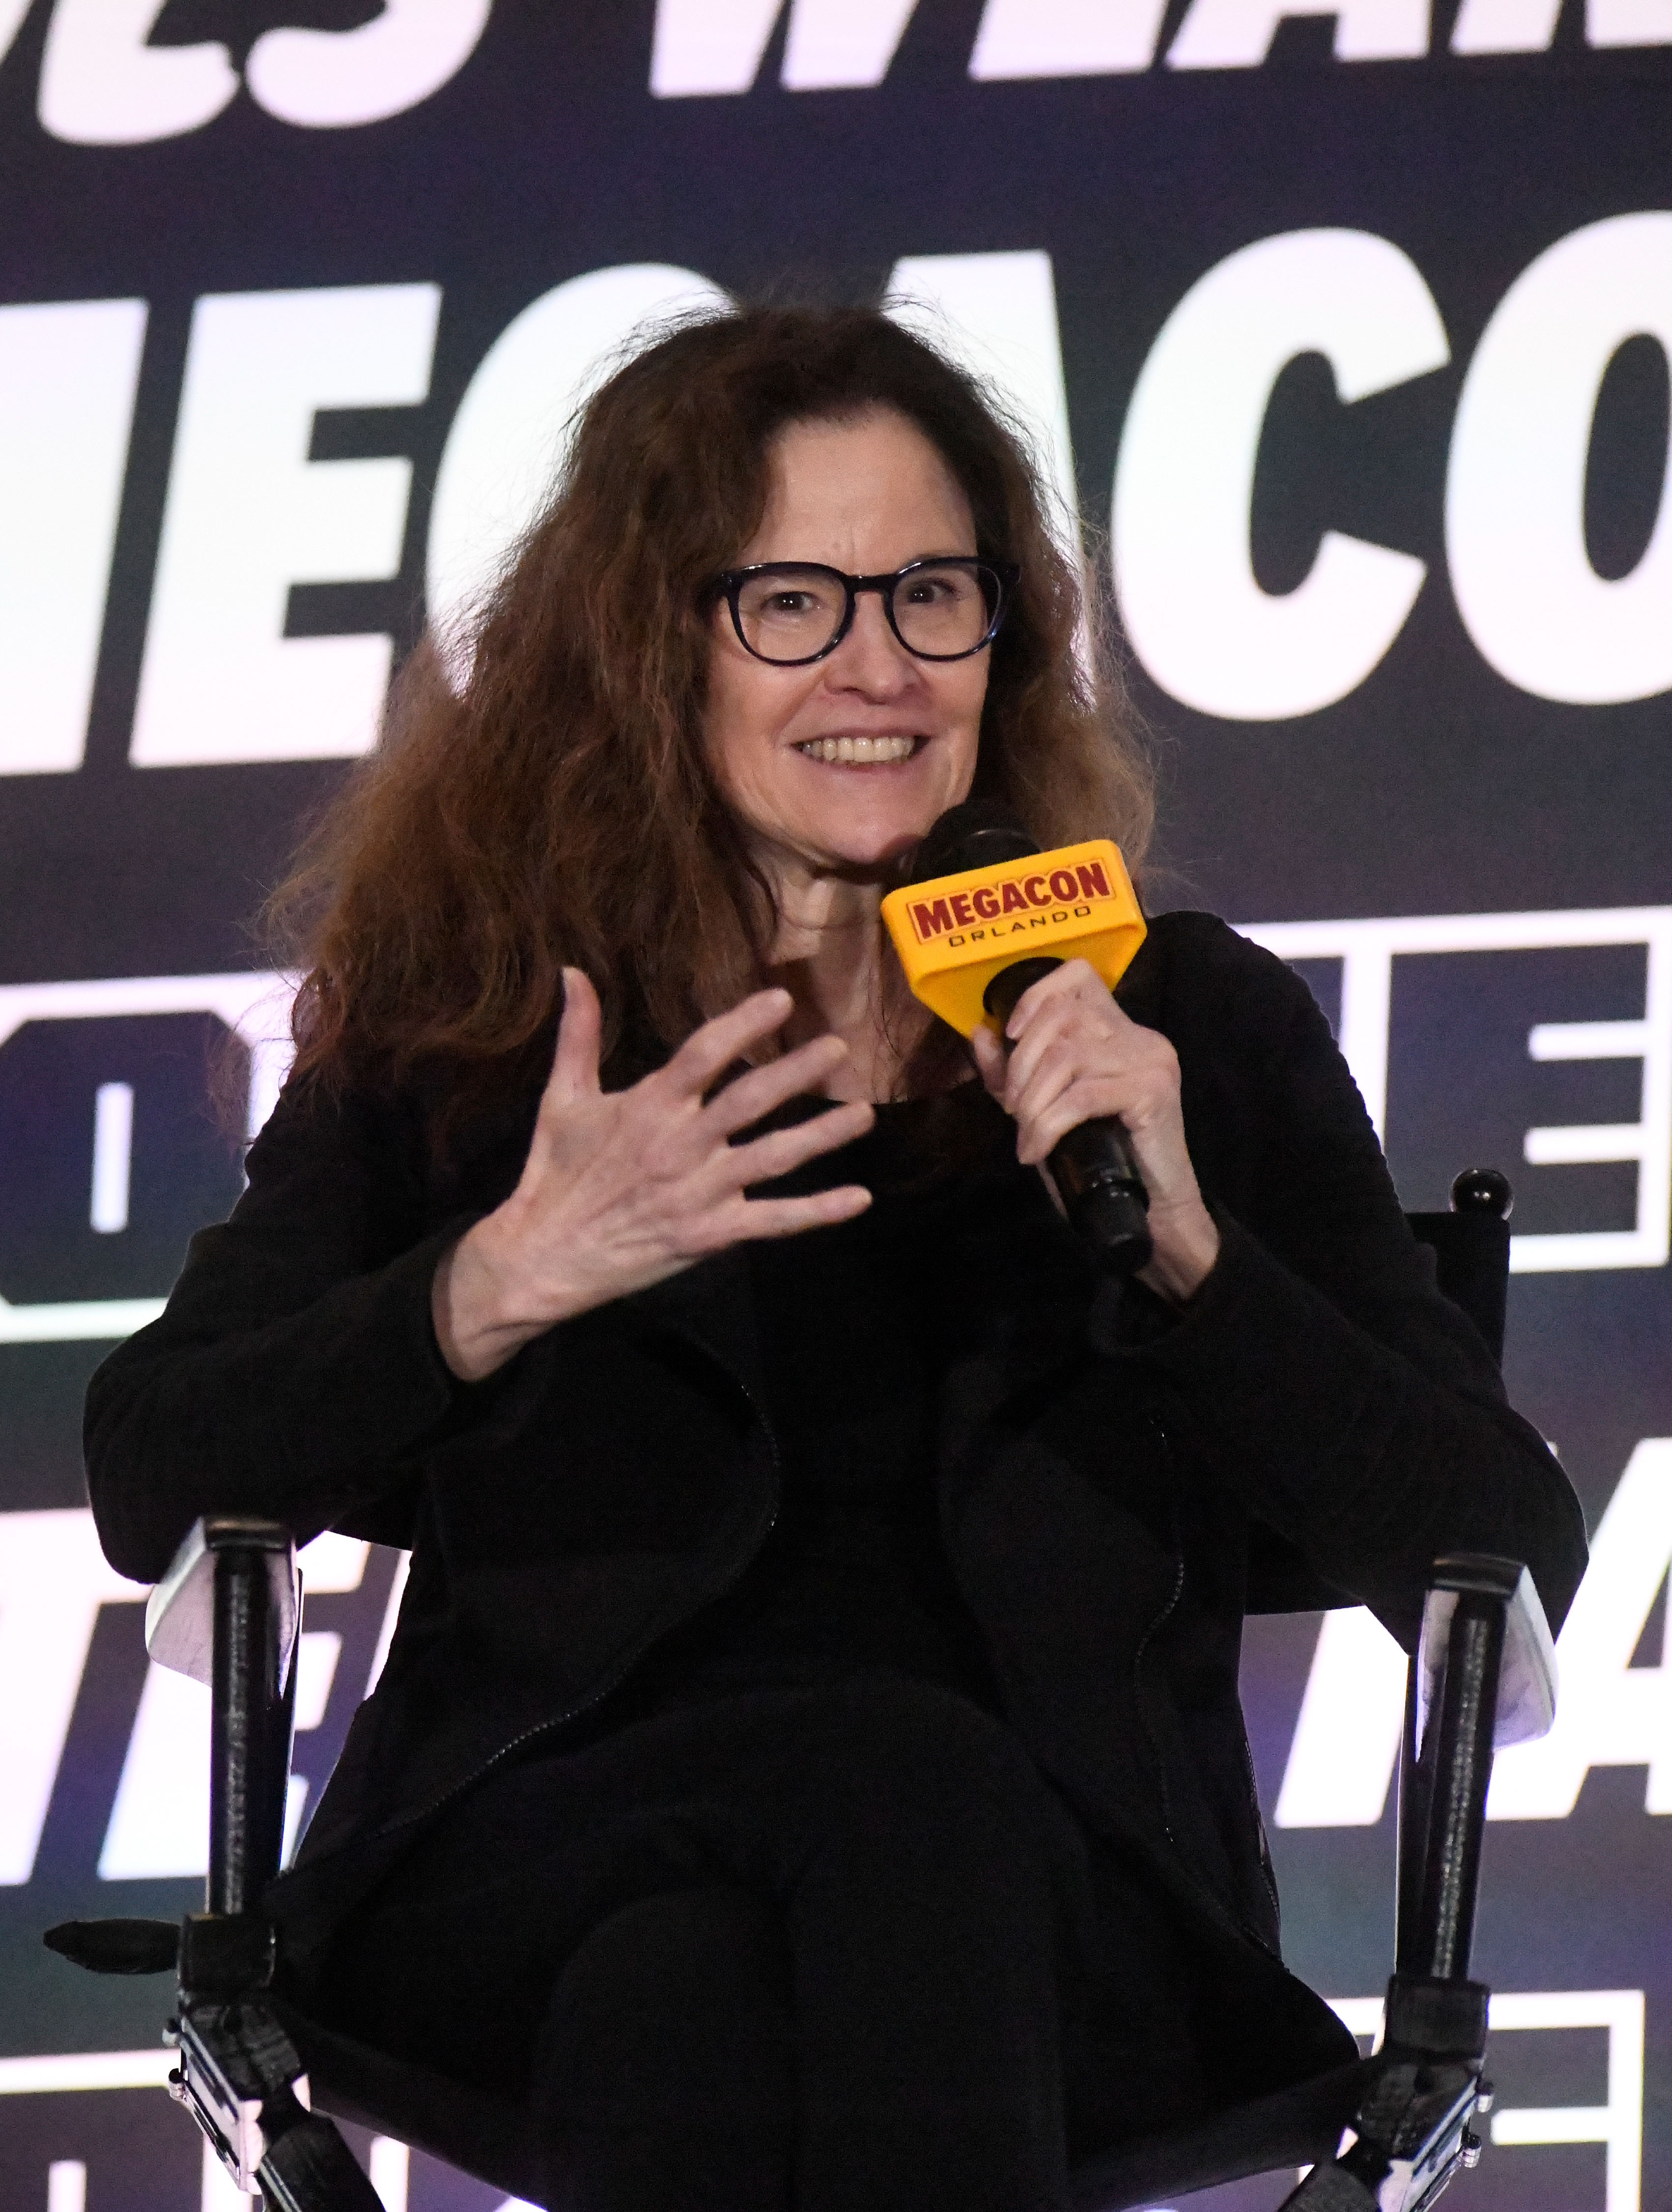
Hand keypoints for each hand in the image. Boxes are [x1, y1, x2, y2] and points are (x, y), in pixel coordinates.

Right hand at [433, 970, 873, 1379]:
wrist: (541, 1258)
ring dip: (822, 1135)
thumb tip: (572, 972)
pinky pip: (772, 1221)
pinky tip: (858, 1198)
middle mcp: (679, 1144)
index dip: (744, 1024)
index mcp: (648, 1106)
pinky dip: (817, 1212)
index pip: (704, 1053)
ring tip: (864, 1113)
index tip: (782, 1000)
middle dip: (797, 1072)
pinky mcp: (708, 1235)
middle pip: (749, 1099)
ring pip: (772, 1157)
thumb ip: (578, 1035)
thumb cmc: (553, 1175)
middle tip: (838, 1048)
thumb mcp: (562, 1099)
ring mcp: (698, 1191)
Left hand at [968, 959, 1218, 1302]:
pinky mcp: (1154, 1091)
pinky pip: (1083, 1095)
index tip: (1011, 1034)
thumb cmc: (1099, 1163)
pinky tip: (1037, 1150)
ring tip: (1028, 1133)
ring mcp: (1150, 1060)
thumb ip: (1013, 1071)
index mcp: (1117, 1030)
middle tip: (1014, 1110)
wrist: (1151, 1213)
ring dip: (1032, 1099)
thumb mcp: (1044, 1109)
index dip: (1036, 994)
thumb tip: (981, 1032)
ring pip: (1068, 1056)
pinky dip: (1048, 1124)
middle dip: (1022, 1062)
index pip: (1079, 975)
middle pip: (1063, 1015)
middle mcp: (1139, 1036)